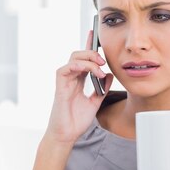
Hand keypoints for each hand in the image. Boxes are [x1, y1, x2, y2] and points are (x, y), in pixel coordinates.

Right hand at [45, 30, 112, 144]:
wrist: (66, 135)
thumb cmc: (76, 121)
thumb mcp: (95, 103)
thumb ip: (102, 89)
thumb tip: (109, 74)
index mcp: (78, 80)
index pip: (84, 59)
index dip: (89, 46)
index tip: (95, 34)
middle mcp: (70, 78)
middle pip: (79, 54)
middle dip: (92, 52)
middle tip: (104, 61)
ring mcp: (64, 80)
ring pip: (74, 58)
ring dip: (89, 59)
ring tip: (100, 68)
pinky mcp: (60, 85)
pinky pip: (66, 67)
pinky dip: (80, 66)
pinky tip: (92, 72)